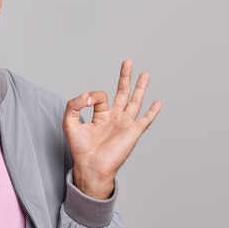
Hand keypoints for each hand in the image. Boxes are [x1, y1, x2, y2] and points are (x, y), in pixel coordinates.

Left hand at [63, 60, 161, 198]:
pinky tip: (158, 102)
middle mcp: (114, 118)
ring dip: (140, 87)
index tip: (86, 101)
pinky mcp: (134, 131)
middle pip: (122, 92)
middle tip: (127, 62)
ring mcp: (125, 124)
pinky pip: (146, 119)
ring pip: (135, 101)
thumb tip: (86, 95)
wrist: (92, 166)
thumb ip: (74, 106)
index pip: (99, 96)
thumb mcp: (70, 123)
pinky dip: (153, 111)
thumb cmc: (80, 149)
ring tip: (145, 74)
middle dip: (124, 77)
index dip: (91, 96)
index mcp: (100, 115)